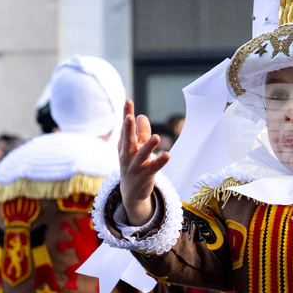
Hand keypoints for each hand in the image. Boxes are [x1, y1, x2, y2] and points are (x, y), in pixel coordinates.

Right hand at [119, 100, 170, 226]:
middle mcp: (127, 155)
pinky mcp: (145, 175)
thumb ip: (140, 132)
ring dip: (148, 146)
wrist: (131, 191)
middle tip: (130, 117)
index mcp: (124, 145)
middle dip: (128, 128)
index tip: (128, 101)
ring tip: (157, 137)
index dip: (127, 114)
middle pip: (127, 140)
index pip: (126, 128)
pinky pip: (154, 168)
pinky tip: (167, 155)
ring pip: (142, 155)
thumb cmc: (133, 164)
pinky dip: (160, 162)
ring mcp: (135, 166)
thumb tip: (142, 116)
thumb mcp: (135, 148)